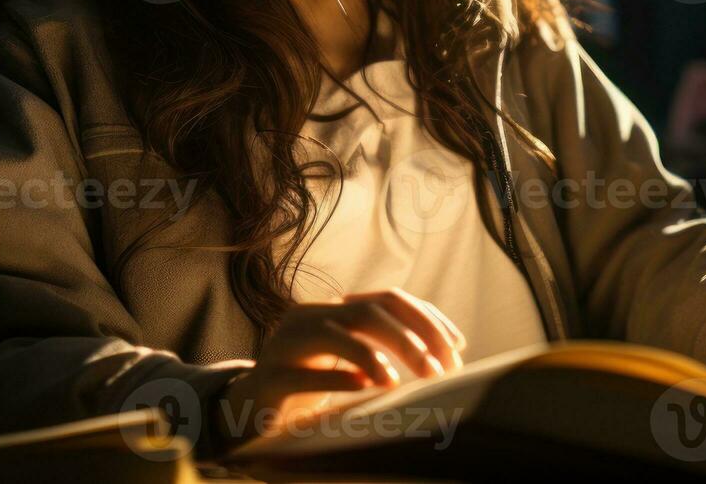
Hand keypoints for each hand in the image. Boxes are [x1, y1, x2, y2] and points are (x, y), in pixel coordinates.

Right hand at [213, 288, 466, 442]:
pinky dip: (339, 378)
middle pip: (369, 313)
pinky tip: (365, 388)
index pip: (389, 299)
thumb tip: (445, 351)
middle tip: (440, 370)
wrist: (248, 407)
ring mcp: (286, 344)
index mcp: (333, 309)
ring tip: (401, 381)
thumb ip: (382, 346)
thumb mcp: (348, 358)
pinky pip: (306, 375)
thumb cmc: (310, 382)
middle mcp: (310, 317)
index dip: (427, 319)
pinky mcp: (271, 378)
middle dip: (412, 339)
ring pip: (338, 335)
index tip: (457, 346)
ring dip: (377, 356)